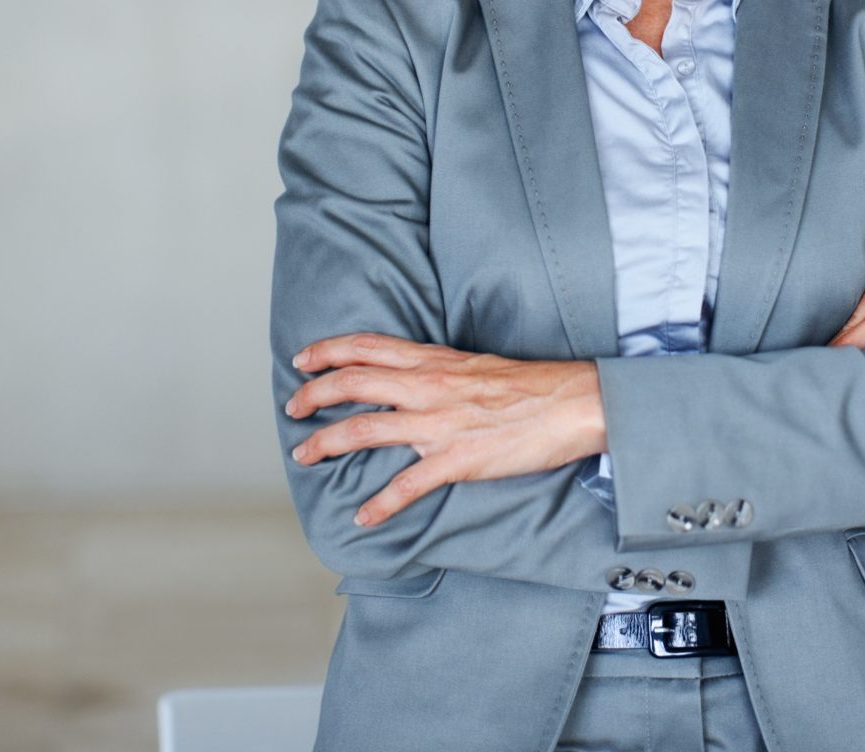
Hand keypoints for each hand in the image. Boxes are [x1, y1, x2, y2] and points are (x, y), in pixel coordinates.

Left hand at [284, 333, 607, 526]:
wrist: (571, 403)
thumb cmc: (531, 385)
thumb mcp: (476, 364)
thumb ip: (439, 370)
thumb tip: (413, 378)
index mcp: (434, 361)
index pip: (366, 347)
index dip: (327, 351)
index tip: (302, 361)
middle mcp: (428, 387)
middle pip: (352, 383)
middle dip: (312, 396)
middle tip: (293, 410)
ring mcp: (439, 424)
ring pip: (364, 430)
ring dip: (326, 443)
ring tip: (304, 456)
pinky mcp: (456, 460)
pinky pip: (406, 486)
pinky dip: (380, 505)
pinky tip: (363, 518)